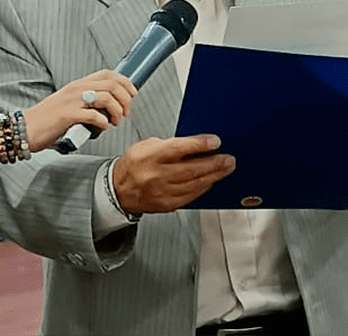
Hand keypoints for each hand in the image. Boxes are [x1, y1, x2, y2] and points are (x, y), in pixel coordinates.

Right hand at [22, 70, 136, 150]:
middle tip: (125, 113)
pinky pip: (94, 115)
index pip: (108, 74)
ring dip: (116, 111)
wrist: (24, 129)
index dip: (125, 82)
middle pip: (112, 85)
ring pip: (106, 98)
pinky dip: (103, 122)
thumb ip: (86, 102)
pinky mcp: (67, 115)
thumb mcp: (69, 104)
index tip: (132, 94)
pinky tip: (101, 127)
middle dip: (125, 99)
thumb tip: (108, 107)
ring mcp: (71, 101)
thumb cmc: (46, 120)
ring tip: (114, 122)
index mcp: (77, 85)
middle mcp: (76, 89)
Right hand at [112, 135, 235, 213]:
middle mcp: (156, 175)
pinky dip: (203, 188)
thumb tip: (197, 145)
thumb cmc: (135, 164)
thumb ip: (171, 145)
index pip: (179, 149)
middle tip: (229, 159)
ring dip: (214, 176)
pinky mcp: (167, 204)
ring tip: (226, 169)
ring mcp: (162, 192)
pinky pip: (191, 196)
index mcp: (151, 156)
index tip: (215, 142)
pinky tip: (211, 181)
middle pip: (192, 169)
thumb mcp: (148, 145)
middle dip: (214, 163)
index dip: (199, 145)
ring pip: (194, 184)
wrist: (119, 189)